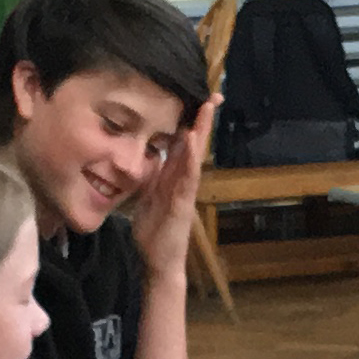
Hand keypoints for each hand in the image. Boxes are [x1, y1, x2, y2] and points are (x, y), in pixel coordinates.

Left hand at [130, 95, 218, 278]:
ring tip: (206, 108)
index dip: (190, 122)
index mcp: (173, 178)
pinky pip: (186, 178)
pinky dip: (189, 158)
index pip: (183, 144)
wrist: (159, 262)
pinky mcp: (181, 205)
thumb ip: (149, 177)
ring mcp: (185, 193)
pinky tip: (190, 140)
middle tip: (213, 95)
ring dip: (200, 133)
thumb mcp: (147, 197)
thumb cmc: (154, 232)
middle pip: (194, 146)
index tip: (197, 100)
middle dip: (203, 121)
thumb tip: (144, 157)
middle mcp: (183, 182)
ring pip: (194, 158)